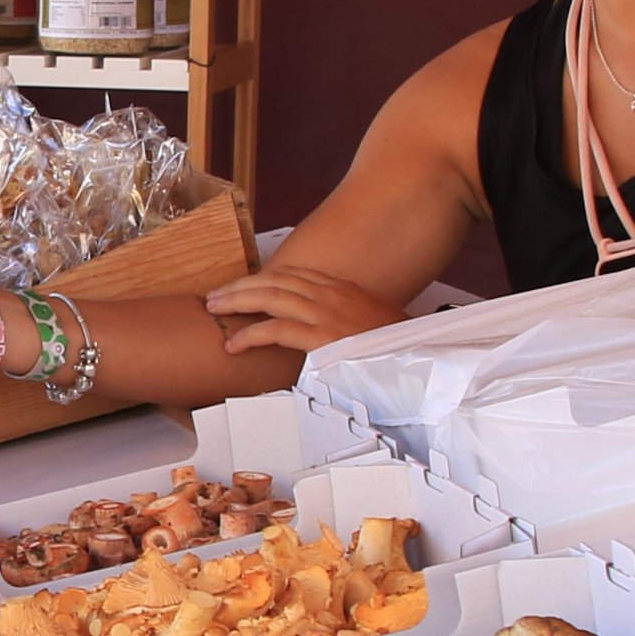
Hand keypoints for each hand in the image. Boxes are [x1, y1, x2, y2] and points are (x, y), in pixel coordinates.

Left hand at [204, 264, 402, 360]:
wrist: (420, 361)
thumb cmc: (399, 350)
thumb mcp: (372, 327)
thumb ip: (347, 324)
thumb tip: (329, 335)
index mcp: (343, 289)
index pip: (294, 274)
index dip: (263, 278)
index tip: (243, 286)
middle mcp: (332, 295)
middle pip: (275, 280)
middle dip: (241, 286)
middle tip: (215, 296)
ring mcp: (327, 314)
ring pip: (270, 297)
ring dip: (237, 302)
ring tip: (214, 310)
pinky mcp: (322, 338)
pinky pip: (276, 330)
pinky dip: (250, 335)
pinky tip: (234, 344)